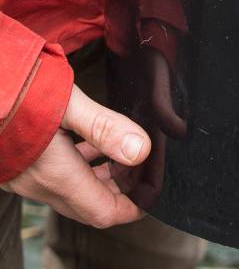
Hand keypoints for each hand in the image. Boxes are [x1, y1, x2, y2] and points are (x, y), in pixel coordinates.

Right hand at [1, 84, 150, 228]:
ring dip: (99, 177)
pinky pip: (56, 176)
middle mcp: (41, 184)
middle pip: (89, 204)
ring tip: (120, 153)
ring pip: (73, 189)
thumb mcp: (68, 105)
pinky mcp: (20, 163)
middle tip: (139, 168)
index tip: (150, 192)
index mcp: (57, 177)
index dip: (131, 207)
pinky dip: (79, 165)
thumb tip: (141, 150)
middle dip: (119, 191)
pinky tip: (87, 142)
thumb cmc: (19, 94)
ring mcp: (28, 177)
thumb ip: (104, 127)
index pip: (103, 212)